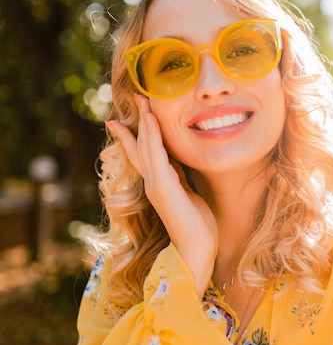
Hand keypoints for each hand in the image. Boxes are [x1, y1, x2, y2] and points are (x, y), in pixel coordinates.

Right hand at [106, 96, 216, 297]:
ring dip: (145, 121)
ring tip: (143, 100)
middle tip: (136, 96)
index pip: (144, 153)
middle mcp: (153, 181)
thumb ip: (182, 178)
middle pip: (142, 144)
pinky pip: (156, 155)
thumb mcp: (189, 194)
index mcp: (160, 183)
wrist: (196, 248)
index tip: (123, 118)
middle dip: (138, 119)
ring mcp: (156, 184)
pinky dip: (152, 136)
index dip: (135, 134)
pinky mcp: (163, 186)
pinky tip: (151, 120)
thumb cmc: (197, 225)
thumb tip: (181, 163)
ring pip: (147, 146)